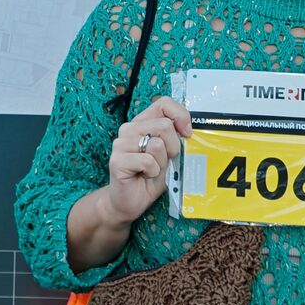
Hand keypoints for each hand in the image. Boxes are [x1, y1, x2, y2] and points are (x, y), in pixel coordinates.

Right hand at [101, 97, 191, 225]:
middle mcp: (128, 129)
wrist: (131, 201)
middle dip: (172, 147)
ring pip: (157, 144)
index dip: (180, 116)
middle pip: (164, 125)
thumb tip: (188, 129)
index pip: (164, 103)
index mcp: (142, 122)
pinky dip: (152, 172)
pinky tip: (144, 176)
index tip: (186, 134)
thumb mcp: (168, 153)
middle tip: (163, 161)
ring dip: (161, 163)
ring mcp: (120, 144)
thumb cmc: (150, 175)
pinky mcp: (117, 161)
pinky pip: (147, 161)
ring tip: (151, 170)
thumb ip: (174, 136)